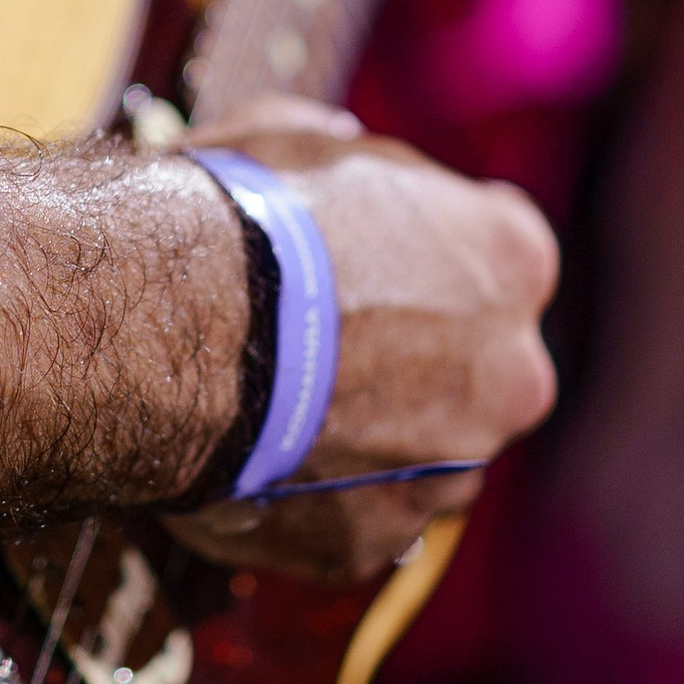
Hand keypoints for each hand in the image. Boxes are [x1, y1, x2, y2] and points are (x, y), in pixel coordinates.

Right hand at [165, 98, 559, 582]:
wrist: (172, 327)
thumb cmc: (240, 220)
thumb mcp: (302, 143)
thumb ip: (353, 164)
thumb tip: (345, 155)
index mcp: (512, 262)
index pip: (502, 262)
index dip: (434, 264)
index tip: (379, 269)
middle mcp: (511, 376)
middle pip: (476, 374)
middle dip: (417, 366)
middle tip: (321, 350)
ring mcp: (448, 471)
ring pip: (422, 459)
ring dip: (368, 441)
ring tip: (272, 415)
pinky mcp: (374, 541)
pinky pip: (351, 520)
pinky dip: (312, 500)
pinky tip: (250, 464)